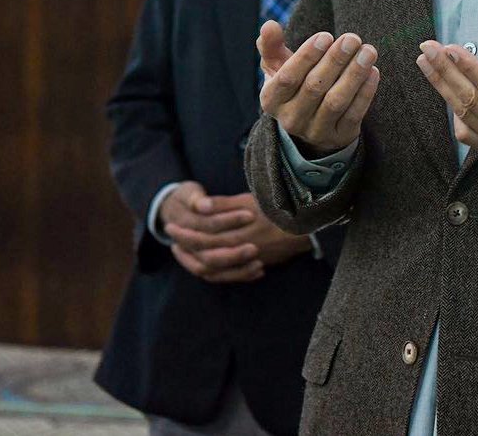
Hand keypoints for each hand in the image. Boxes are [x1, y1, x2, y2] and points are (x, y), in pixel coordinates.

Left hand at [164, 191, 311, 281]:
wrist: (307, 227)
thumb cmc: (278, 208)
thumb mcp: (250, 200)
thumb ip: (223, 205)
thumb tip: (200, 206)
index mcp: (236, 234)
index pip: (201, 238)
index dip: (183, 234)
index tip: (170, 227)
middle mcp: (239, 252)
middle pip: (203, 256)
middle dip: (185, 248)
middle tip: (172, 239)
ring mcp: (246, 262)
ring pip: (213, 271)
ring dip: (195, 262)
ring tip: (184, 252)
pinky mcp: (254, 266)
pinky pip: (228, 276)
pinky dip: (214, 272)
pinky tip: (206, 264)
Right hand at [258, 20, 379, 154]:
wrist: (312, 123)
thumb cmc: (295, 85)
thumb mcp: (278, 68)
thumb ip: (272, 46)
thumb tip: (269, 25)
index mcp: (271, 99)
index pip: (288, 77)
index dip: (307, 56)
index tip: (326, 35)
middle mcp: (291, 119)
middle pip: (314, 87)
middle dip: (335, 60)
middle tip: (352, 38)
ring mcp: (315, 131)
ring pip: (336, 101)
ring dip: (354, 74)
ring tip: (368, 51)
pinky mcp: (339, 137)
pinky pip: (354, 114)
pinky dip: (365, 92)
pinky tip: (373, 71)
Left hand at [416, 35, 477, 171]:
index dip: (469, 68)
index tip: (450, 48)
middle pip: (470, 101)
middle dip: (445, 72)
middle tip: (427, 48)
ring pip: (463, 116)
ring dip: (442, 88)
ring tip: (426, 62)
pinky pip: (468, 135)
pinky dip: (453, 114)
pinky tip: (447, 92)